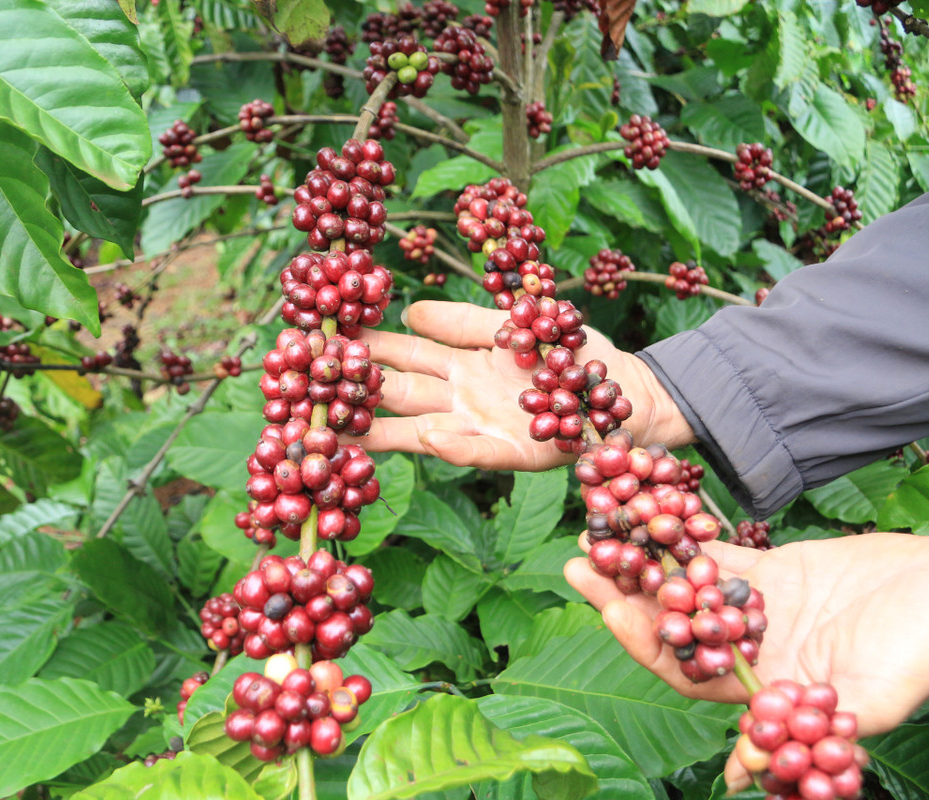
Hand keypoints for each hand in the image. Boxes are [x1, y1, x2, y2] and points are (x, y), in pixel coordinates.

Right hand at [354, 300, 693, 470]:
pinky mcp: (517, 453)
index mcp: (458, 366)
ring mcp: (484, 429)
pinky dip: (456, 447)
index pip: (400, 355)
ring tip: (343, 431)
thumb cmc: (569, 354)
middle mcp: (461, 401)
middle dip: (355, 393)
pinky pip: (480, 451)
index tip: (322, 338)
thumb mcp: (514, 323)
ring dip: (384, 431)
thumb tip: (408, 308)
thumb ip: (463, 321)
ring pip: (422, 431)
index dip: (364, 348)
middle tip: (306, 388)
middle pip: (398, 395)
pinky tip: (428, 439)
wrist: (622, 389)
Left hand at [564, 534, 928, 791]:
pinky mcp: (773, 572)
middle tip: (579, 562)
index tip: (609, 607)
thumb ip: (797, 729)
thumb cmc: (915, 658)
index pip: (682, 670)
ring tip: (600, 528)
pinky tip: (651, 511)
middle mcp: (747, 651)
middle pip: (671, 623)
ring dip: (644, 559)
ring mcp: (756, 609)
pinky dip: (687, 535)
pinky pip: (719, 553)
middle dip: (623, 594)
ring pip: (687, 584)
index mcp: (758, 689)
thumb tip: (738, 776)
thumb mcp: (860, 705)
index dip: (644, 641)